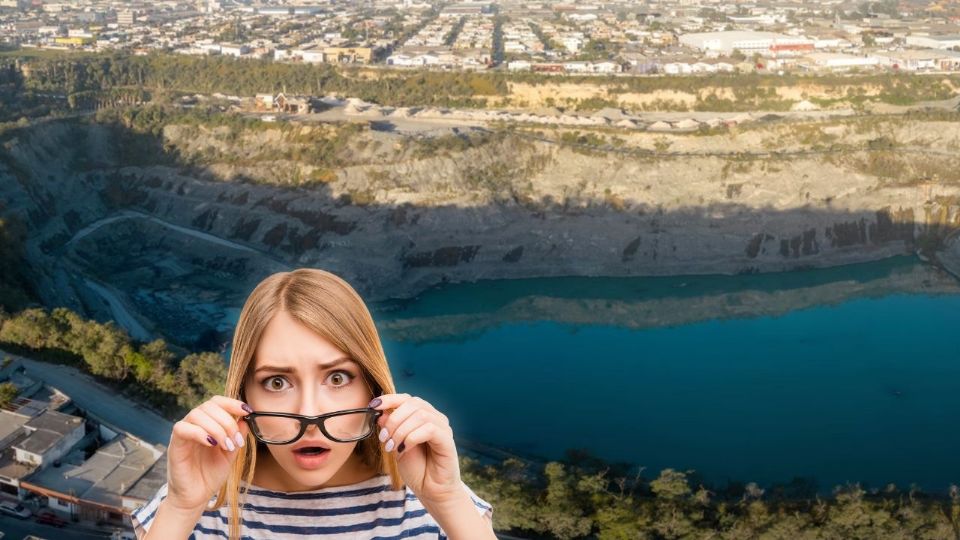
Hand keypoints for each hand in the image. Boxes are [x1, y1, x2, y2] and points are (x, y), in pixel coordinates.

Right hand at [166, 395, 251, 510]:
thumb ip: (237, 436)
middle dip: (227, 421)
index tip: (247, 411)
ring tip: (226, 446)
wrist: (196, 497)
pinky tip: (212, 444)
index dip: (232, 403)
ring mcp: (184, 433)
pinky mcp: (175, 444)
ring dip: (217, 428)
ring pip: (197, 414)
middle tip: (236, 440)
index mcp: (208, 423)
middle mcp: (194, 424)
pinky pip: (183, 428)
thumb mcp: (230, 454)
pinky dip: (200, 433)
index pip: (217, 402)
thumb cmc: (210, 475)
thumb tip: (245, 419)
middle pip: (209, 406)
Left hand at [371, 394, 462, 505]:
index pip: (406, 399)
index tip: (373, 406)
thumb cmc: (416, 468)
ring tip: (392, 447)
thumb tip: (381, 414)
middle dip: (393, 419)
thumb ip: (390, 430)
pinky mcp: (448, 440)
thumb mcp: (396, 446)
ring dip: (401, 430)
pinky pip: (429, 429)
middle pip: (413, 404)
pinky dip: (412, 438)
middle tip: (384, 438)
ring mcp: (443, 427)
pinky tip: (404, 450)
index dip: (389, 399)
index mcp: (422, 416)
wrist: (431, 490)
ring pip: (420, 415)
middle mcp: (434, 418)